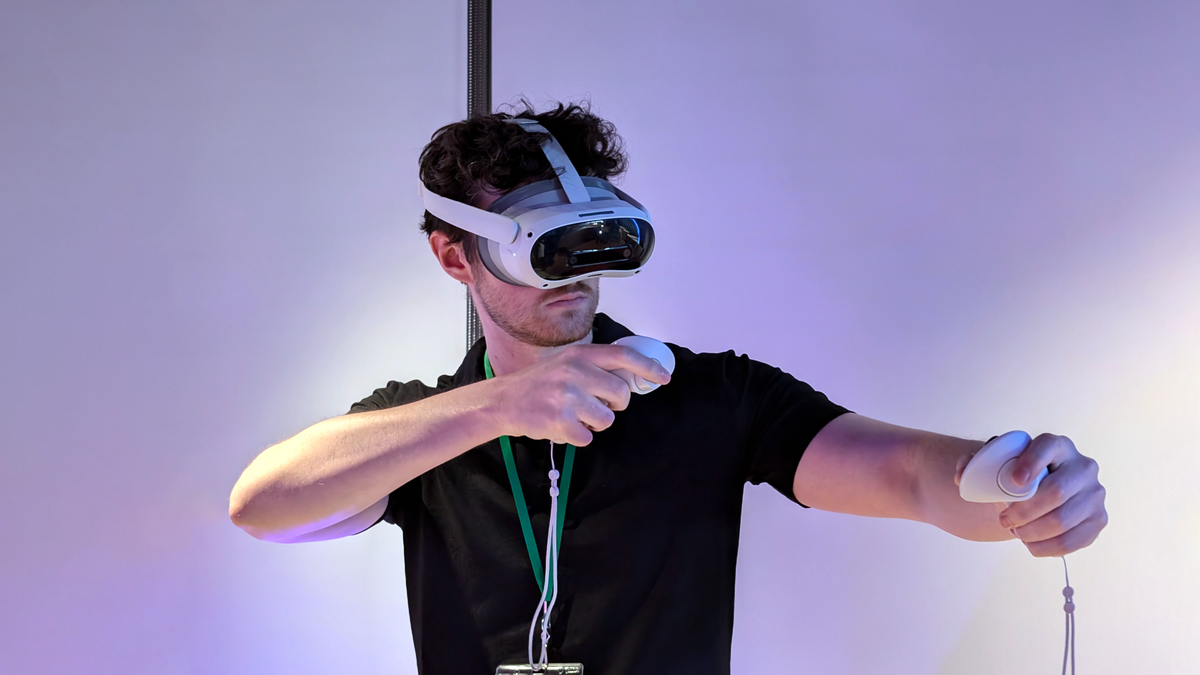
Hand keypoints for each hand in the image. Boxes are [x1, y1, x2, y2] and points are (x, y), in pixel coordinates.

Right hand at [489, 344, 670, 446]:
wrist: (503, 401)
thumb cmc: (539, 383)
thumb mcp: (566, 362)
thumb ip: (595, 366)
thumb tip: (632, 376)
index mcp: (579, 355)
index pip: (624, 356)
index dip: (648, 367)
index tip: (663, 377)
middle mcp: (575, 372)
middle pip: (621, 393)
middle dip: (616, 404)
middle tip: (599, 404)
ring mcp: (567, 397)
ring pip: (607, 419)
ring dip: (595, 423)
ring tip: (575, 415)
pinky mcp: (560, 422)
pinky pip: (587, 437)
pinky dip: (577, 437)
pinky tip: (562, 426)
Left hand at [955, 434, 1107, 556]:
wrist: (1043, 494)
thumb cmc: (1017, 476)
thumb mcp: (998, 464)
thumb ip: (975, 463)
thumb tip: (963, 476)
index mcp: (1058, 445)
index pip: (1046, 447)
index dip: (1030, 463)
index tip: (1012, 482)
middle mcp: (1083, 466)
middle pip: (1056, 492)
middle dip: (1024, 511)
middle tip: (1004, 520)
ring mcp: (1095, 494)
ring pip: (1062, 520)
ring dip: (1032, 532)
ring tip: (1016, 532)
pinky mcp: (1098, 520)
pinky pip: (1072, 541)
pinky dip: (1046, 548)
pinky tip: (1031, 544)